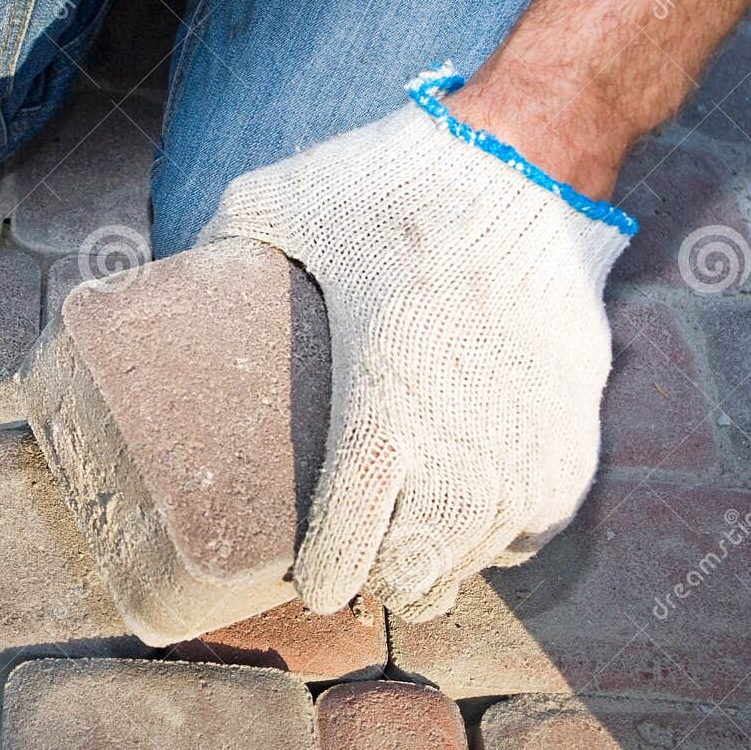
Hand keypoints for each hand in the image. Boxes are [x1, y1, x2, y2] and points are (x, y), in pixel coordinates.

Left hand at [199, 71, 632, 620]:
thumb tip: (177, 268)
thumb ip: (224, 243)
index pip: (350, 536)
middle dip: (389, 580)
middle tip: (364, 576)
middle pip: (418, 563)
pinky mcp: (573, 427)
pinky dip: (507, 533)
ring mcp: (525, 443)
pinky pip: (538, 518)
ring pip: (481, 551)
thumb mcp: (279, 204)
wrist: (524, 161)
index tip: (314, 588)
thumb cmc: (393, 185)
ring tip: (417, 566)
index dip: (329, 575)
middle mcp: (460, 445)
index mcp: (380, 408)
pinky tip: (481, 526)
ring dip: (446, 564)